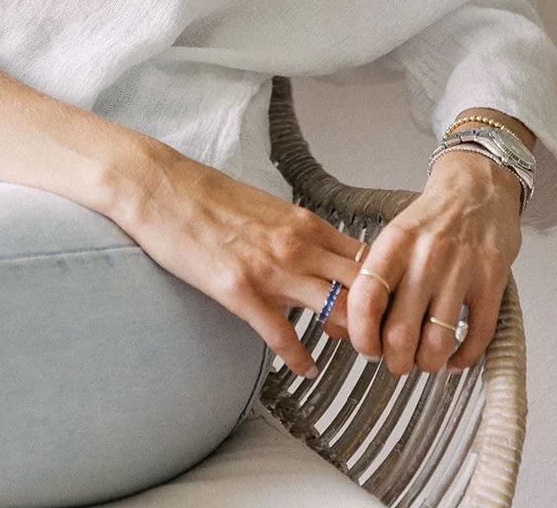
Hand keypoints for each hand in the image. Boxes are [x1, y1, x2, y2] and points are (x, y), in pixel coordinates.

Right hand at [112, 143, 364, 377]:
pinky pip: (282, 334)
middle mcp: (297, 244)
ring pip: (334, 309)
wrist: (161, 187)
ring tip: (360, 357)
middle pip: (364, 286)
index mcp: (305, 223)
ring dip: (352, 338)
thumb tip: (318, 266)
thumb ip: (298, 238)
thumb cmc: (209, 196)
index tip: (395, 308)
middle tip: (389, 340)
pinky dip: (300, 357)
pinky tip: (307, 369)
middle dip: (383, 315)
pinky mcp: (239, 290)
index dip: (388, 286)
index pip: (368, 258)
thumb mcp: (267, 209)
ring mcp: (270, 268)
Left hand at [347, 150, 522, 374]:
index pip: (366, 300)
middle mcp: (426, 257)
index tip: (366, 348)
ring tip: (423, 361)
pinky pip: (476, 337)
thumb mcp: (393, 238)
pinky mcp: (492, 281)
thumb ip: (371, 280)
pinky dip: (463, 358)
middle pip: (401, 332)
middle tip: (395, 362)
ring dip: (427, 363)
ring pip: (438, 341)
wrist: (477, 189)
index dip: (362, 336)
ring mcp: (461, 270)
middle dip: (395, 361)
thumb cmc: (430, 221)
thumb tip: (339, 325)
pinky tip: (454, 357)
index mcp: (394, 244)